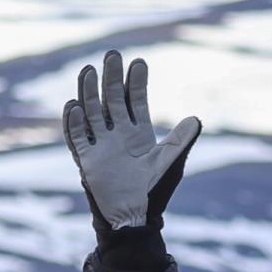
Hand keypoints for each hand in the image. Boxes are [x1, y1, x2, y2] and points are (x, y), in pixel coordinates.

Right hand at [62, 49, 200, 232]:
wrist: (132, 216)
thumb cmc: (152, 190)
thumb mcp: (168, 162)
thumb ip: (180, 140)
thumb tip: (197, 118)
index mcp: (137, 132)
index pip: (135, 100)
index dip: (136, 82)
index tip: (138, 62)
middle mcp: (117, 133)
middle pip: (111, 99)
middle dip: (110, 78)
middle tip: (111, 55)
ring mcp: (101, 144)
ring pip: (91, 112)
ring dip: (89, 92)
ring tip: (88, 71)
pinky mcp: (87, 159)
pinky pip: (78, 138)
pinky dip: (75, 123)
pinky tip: (75, 107)